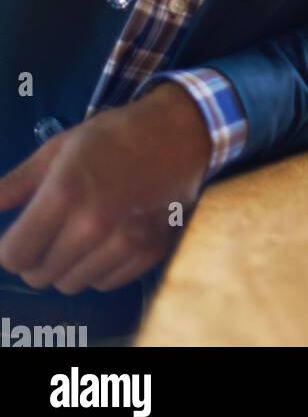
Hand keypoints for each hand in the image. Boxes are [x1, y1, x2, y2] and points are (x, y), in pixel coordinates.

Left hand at [0, 82, 210, 293]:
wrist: (181, 133)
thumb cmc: (115, 134)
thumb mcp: (59, 147)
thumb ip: (15, 184)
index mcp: (65, 194)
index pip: (15, 255)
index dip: (10, 247)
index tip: (19, 234)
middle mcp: (93, 225)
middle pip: (40, 275)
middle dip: (37, 257)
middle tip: (51, 231)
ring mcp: (124, 243)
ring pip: (71, 284)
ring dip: (67, 265)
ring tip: (80, 234)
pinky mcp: (149, 253)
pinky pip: (105, 283)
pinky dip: (98, 268)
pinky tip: (106, 239)